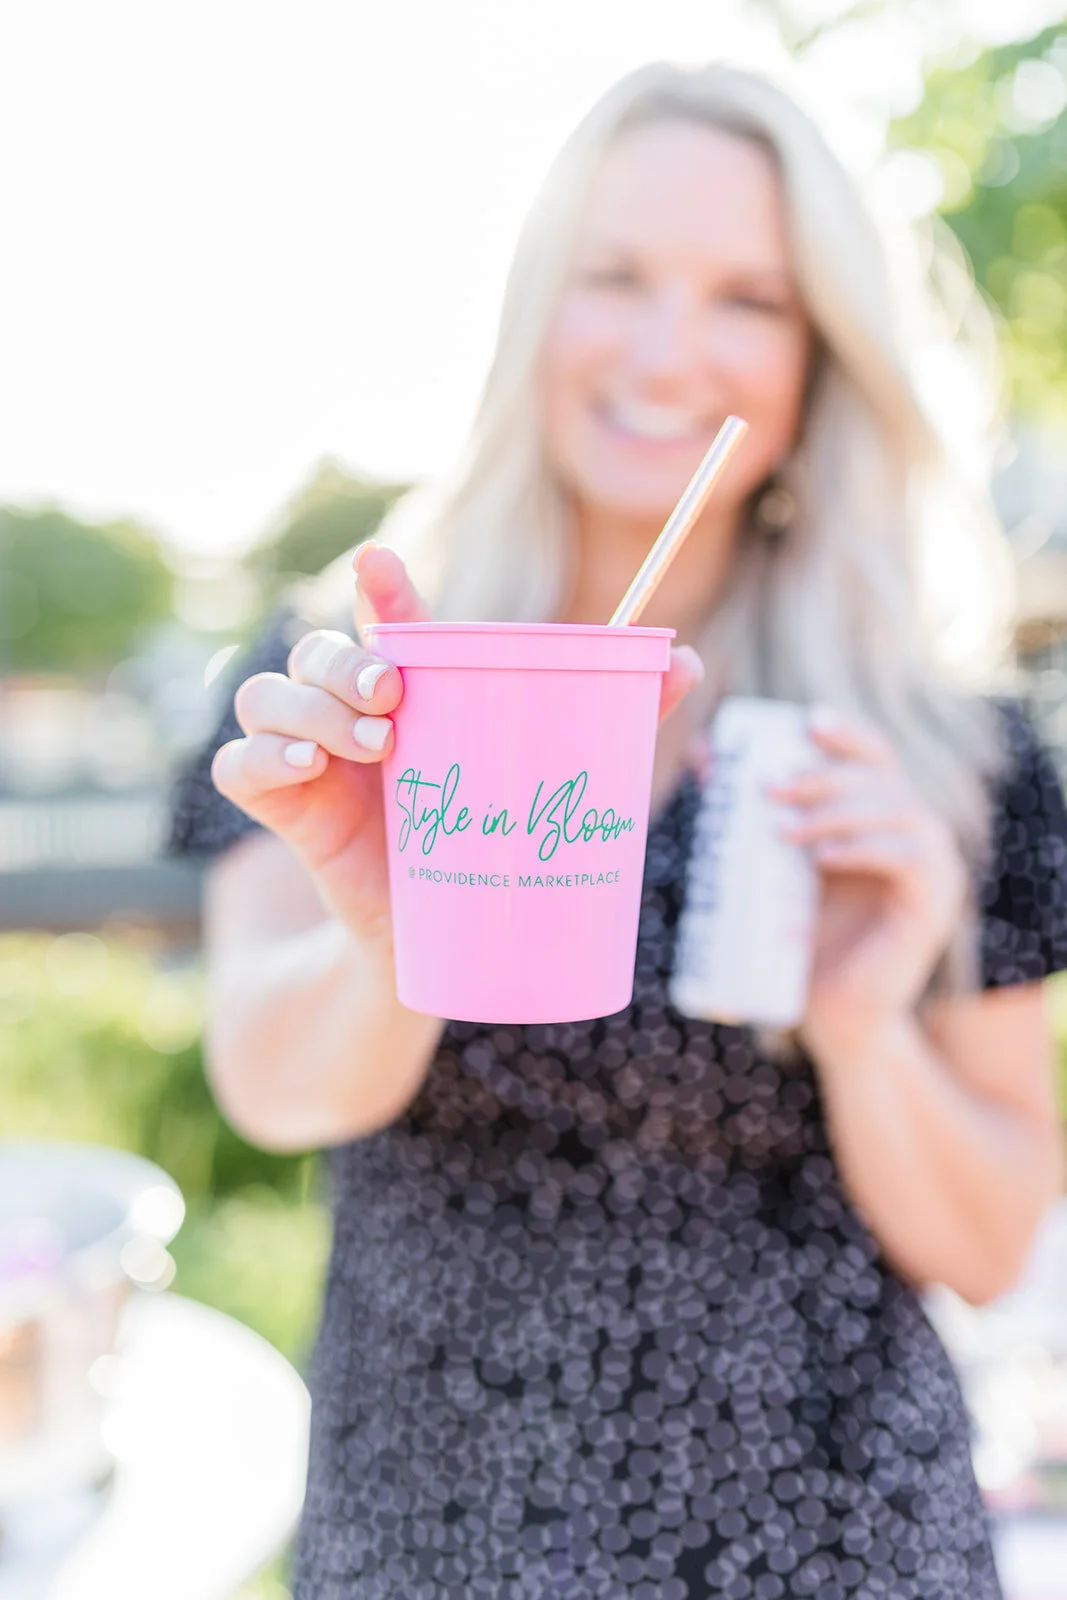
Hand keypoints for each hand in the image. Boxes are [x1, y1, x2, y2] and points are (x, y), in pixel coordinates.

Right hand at [212, 541, 704, 949]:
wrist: (439, 943)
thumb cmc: (488, 846)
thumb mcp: (545, 777)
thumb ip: (611, 717)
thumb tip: (686, 660)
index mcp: (409, 693)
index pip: (384, 622)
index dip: (380, 589)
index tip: (380, 563)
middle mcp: (350, 714)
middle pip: (316, 652)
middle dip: (344, 660)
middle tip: (395, 691)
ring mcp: (310, 760)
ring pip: (267, 696)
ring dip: (310, 706)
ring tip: (371, 741)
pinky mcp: (285, 811)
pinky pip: (238, 768)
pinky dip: (262, 758)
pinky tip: (304, 768)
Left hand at [769, 709, 968, 1058]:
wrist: (833, 1015)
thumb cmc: (802, 937)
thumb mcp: (775, 868)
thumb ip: (749, 813)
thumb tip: (701, 756)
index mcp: (882, 815)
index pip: (875, 754)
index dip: (846, 733)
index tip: (804, 721)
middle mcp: (915, 832)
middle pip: (881, 776)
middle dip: (823, 775)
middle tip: (770, 789)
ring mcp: (932, 868)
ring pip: (897, 812)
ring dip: (838, 812)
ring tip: (784, 832)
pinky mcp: (932, 907)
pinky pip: (909, 862)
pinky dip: (865, 851)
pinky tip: (824, 859)